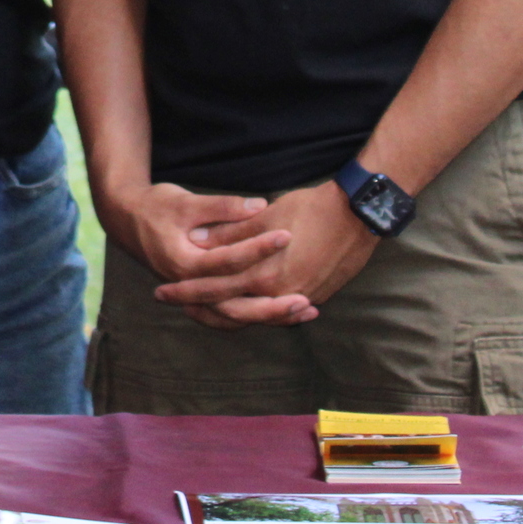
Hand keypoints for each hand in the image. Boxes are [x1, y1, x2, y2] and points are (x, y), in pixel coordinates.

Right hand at [102, 181, 315, 330]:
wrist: (125, 219)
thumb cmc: (155, 206)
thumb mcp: (186, 201)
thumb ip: (223, 207)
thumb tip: (260, 205)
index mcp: (183, 263)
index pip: (228, 261)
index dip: (258, 248)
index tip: (287, 236)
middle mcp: (189, 286)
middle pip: (235, 305)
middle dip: (272, 305)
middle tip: (306, 299)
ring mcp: (192, 295)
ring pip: (236, 317)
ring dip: (271, 317)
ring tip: (306, 311)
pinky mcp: (199, 297)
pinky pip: (230, 316)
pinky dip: (257, 316)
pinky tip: (284, 313)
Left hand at [160, 181, 378, 324]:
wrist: (359, 216)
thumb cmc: (312, 209)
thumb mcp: (266, 216)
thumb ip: (231, 232)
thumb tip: (197, 240)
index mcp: (265, 274)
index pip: (215, 290)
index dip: (187, 291)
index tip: (163, 291)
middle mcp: (281, 293)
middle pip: (230, 309)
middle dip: (199, 306)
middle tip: (173, 303)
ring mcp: (300, 297)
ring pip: (254, 314)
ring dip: (227, 310)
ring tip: (202, 308)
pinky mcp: (316, 295)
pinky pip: (278, 311)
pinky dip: (257, 310)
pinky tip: (244, 306)